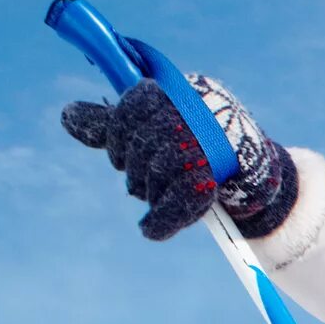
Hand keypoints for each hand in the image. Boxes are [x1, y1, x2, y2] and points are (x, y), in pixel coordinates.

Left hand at [59, 74, 297, 242]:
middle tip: (143, 179)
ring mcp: (210, 147)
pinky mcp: (218, 180)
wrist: (257, 178)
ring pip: (157, 169)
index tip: (123, 151)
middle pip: (143, 141)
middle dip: (135, 166)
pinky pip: (179, 199)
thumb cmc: (202, 148)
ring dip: (150, 191)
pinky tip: (151, 230)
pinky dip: (163, 219)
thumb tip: (66, 116)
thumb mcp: (157, 129)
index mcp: (184, 93)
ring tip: (158, 196)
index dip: (119, 134)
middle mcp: (199, 114)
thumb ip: (112, 123)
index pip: (133, 105)